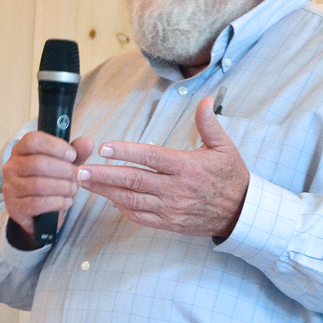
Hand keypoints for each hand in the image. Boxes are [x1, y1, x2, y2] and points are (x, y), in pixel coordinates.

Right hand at [2, 130, 93, 240]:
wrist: (38, 210)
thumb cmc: (50, 180)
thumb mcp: (65, 163)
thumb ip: (76, 152)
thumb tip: (88, 142)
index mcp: (21, 149)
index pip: (33, 140)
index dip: (56, 146)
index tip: (72, 156)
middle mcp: (11, 166)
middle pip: (38, 163)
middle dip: (63, 170)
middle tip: (76, 176)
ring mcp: (10, 187)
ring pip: (38, 185)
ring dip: (62, 187)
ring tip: (73, 189)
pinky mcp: (14, 207)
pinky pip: (37, 204)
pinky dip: (57, 203)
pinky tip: (66, 202)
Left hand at [75, 96, 248, 238]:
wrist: (241, 213)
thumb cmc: (231, 178)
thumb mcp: (225, 147)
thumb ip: (209, 124)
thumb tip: (206, 100)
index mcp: (186, 166)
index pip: (150, 157)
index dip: (126, 152)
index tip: (104, 148)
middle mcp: (176, 189)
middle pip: (134, 181)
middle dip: (104, 176)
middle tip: (80, 171)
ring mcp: (171, 208)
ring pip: (132, 200)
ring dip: (106, 192)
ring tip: (85, 184)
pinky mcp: (169, 222)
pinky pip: (140, 217)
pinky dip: (122, 208)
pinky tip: (109, 198)